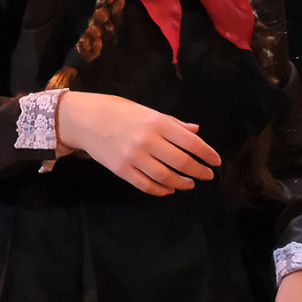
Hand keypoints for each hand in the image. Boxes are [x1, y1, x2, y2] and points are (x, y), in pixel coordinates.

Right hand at [57, 91, 220, 194]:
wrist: (85, 119)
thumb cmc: (121, 111)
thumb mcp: (149, 111)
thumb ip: (174, 124)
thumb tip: (196, 132)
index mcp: (158, 123)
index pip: (191, 143)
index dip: (207, 154)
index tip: (216, 162)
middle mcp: (148, 141)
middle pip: (181, 162)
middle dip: (198, 171)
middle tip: (208, 176)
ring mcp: (133, 157)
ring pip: (164, 176)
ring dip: (181, 183)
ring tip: (190, 184)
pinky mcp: (121, 170)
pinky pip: (145, 184)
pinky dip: (160, 190)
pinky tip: (168, 189)